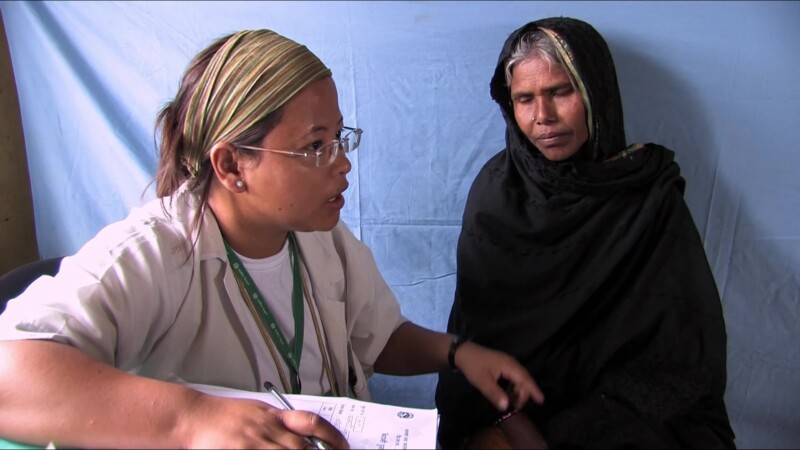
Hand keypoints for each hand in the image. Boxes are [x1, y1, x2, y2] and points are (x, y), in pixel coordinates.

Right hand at [179, 393, 349, 448]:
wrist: (194, 417)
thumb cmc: (222, 415)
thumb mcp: (257, 411)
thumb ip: (279, 422)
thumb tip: (301, 432)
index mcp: (274, 415)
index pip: (311, 422)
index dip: (331, 435)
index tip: (343, 445)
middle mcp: (267, 428)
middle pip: (302, 446)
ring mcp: (255, 443)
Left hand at [454, 341, 543, 411]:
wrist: (462, 352)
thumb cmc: (473, 366)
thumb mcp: (482, 382)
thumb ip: (495, 394)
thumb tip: (507, 406)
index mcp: (509, 366)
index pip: (525, 379)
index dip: (534, 390)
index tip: (541, 401)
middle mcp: (511, 363)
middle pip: (524, 379)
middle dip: (524, 394)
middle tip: (518, 407)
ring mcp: (507, 362)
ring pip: (519, 378)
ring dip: (518, 390)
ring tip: (514, 403)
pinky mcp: (502, 364)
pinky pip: (513, 376)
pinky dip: (513, 386)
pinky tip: (508, 394)